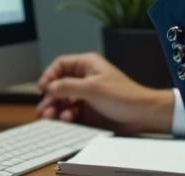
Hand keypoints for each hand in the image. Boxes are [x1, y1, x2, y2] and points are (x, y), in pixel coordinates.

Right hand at [36, 53, 174, 133]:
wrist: (142, 114)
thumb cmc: (122, 96)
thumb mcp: (93, 89)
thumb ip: (69, 86)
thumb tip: (49, 87)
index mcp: (87, 65)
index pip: (61, 65)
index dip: (49, 75)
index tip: (42, 88)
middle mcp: (85, 77)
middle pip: (60, 84)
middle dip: (50, 97)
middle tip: (42, 110)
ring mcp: (87, 94)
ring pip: (64, 99)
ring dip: (56, 108)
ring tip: (49, 117)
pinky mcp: (89, 109)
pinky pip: (72, 111)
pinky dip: (67, 115)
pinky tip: (66, 119)